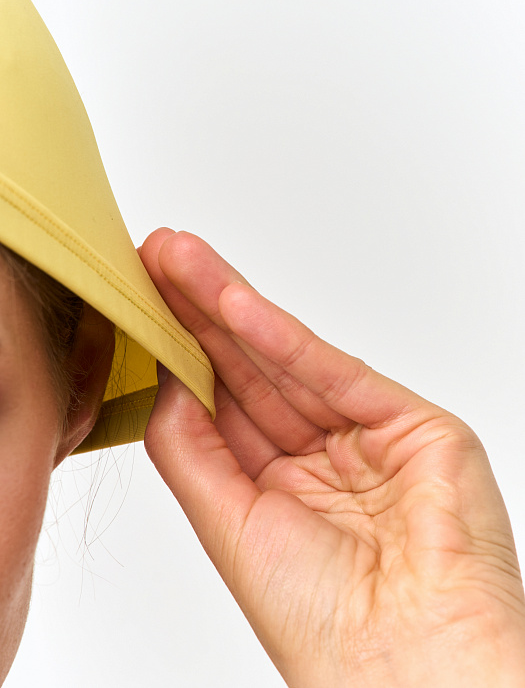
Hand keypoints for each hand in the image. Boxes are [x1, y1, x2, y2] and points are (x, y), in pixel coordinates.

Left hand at [140, 229, 524, 686]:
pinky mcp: (412, 425)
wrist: (405, 662)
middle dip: (199, 310)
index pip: (221, 398)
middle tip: (156, 257)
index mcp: (275, 483)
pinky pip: (334, 373)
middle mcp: (319, 453)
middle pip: (248, 366)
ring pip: (286, 358)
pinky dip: (283, 337)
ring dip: (230, 306)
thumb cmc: (319, 619)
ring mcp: (366, 435)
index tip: (142, 299)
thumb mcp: (226, 521)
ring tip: (180, 260)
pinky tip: (235, 303)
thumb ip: (189, 444)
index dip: (180, 347)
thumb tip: (166, 377)